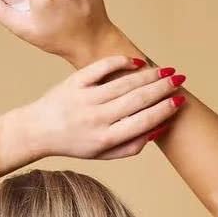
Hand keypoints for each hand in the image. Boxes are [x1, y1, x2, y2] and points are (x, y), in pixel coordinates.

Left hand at [19, 56, 185, 160]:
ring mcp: (85, 98)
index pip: (142, 122)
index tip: (179, 101)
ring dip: (149, 75)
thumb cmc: (75, 143)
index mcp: (105, 139)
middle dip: (162, 88)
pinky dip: (121, 62)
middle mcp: (96, 119)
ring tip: (166, 70)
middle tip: (179, 79)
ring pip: (124, 83)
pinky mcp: (75, 82)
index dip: (164, 111)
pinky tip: (137, 62)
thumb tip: (158, 129)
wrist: (38, 131)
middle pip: (137, 100)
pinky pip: (101, 68)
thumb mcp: (103, 154)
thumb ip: (131, 146)